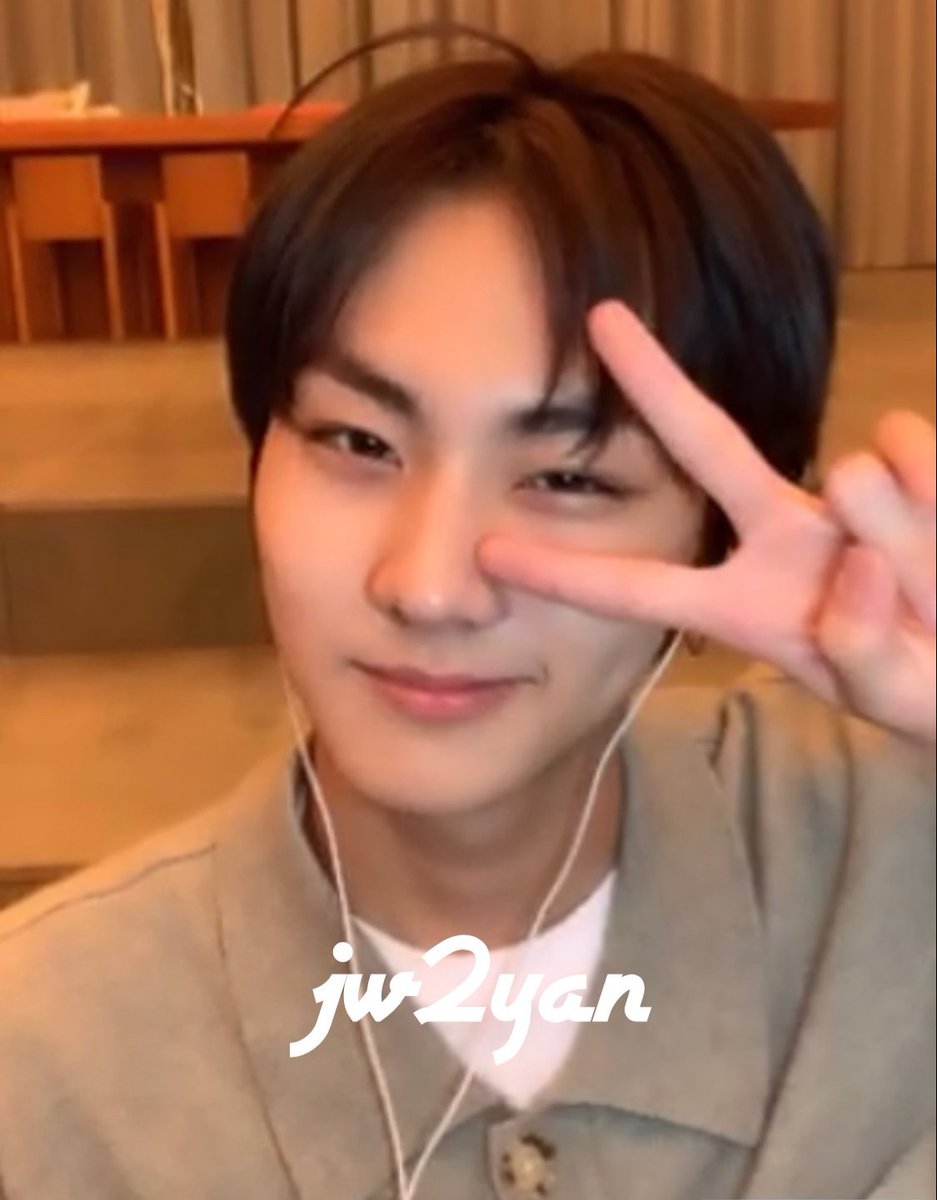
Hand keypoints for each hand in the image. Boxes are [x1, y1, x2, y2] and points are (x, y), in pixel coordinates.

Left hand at [479, 302, 935, 743]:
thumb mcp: (899, 704)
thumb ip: (869, 660)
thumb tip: (856, 560)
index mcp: (747, 609)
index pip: (642, 589)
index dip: (568, 573)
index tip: (488, 553)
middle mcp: (782, 537)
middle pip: (707, 446)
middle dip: (654, 384)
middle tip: (600, 316)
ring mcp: (845, 498)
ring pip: (852, 476)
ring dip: (903, 539)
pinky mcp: (910, 463)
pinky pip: (906, 446)